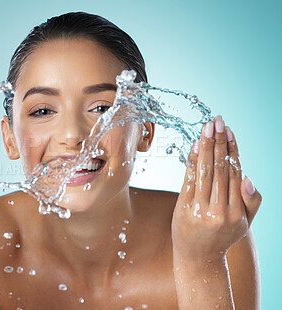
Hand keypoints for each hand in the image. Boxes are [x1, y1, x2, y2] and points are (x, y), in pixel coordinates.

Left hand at [171, 115, 261, 260]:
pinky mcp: (184, 209)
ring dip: (206, 146)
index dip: (233, 149)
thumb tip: (249, 177)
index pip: (236, 173)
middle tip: (217, 121)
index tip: (229, 131)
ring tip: (207, 128)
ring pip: (206, 171)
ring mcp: (201, 210)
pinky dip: (192, 161)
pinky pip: (189, 180)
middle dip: (219, 141)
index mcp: (238, 212)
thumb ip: (252, 202)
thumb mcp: (244, 224)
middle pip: (221, 168)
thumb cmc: (222, 237)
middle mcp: (221, 211)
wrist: (198, 259)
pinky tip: (195, 146)